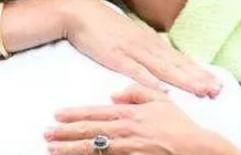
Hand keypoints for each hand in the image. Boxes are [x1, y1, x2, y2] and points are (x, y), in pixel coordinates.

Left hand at [45, 84, 209, 154]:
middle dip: (64, 132)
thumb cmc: (178, 124)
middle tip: (45, 133)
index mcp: (129, 113)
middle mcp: (124, 130)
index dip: (74, 114)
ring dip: (70, 148)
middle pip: (88, 131)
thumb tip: (113, 94)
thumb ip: (136, 91)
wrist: (195, 148)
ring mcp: (127, 148)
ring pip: (92, 148)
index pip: (95, 113)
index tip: (57, 114)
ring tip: (52, 148)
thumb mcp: (160, 98)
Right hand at [63, 0, 220, 97]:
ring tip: (202, 90)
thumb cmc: (102, 24)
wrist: (80, 12)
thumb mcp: (129, 34)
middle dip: (198, 78)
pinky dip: (149, 80)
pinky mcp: (115, 56)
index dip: (197, 71)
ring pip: (163, 68)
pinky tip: (162, 89)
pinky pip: (135, 71)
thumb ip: (144, 47)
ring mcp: (132, 51)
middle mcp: (146, 45)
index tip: (215, 82)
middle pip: (176, 65)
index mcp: (149, 41)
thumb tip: (160, 58)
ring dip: (183, 80)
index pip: (178, 59)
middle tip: (218, 90)